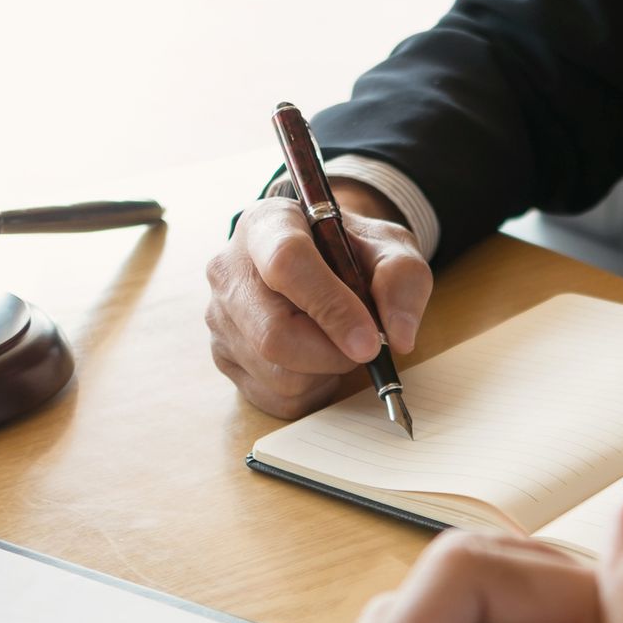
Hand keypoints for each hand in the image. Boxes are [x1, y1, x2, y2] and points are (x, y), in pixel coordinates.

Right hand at [205, 180, 431, 418]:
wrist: (319, 261)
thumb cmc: (351, 252)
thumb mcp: (389, 247)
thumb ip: (402, 279)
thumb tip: (398, 338)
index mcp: (267, 225)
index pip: (286, 263)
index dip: (331, 307)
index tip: (371, 340)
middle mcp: (229, 271)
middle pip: (273, 334)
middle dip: (332, 354)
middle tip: (364, 346)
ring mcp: (220, 318)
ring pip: (277, 374)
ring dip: (326, 372)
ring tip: (337, 343)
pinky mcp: (223, 357)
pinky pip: (275, 397)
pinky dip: (311, 389)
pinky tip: (318, 360)